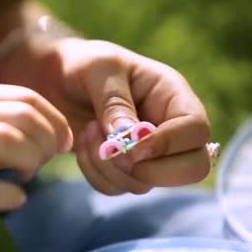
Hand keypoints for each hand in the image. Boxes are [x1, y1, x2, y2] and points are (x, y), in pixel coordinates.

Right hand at [0, 84, 71, 251]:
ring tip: (29, 174)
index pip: (22, 96)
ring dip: (34, 160)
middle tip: (51, 159)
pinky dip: (12, 198)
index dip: (53, 118)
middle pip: (23, 116)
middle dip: (50, 138)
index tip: (62, 140)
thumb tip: (42, 136)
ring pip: (11, 142)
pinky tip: (13, 201)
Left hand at [29, 38, 210, 194]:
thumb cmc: (83, 64)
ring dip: (110, 168)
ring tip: (87, 131)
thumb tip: (130, 138)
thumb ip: (115, 101)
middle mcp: (169, 128)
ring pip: (148, 183)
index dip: (169, 145)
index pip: (197, 130)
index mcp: (173, 96)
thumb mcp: (99, 69)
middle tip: (113, 153)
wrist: (55, 78)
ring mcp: (149, 153)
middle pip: (193, 168)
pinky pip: (119, 188)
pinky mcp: (125, 168)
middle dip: (150, 170)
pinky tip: (83, 145)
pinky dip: (97, 174)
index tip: (131, 146)